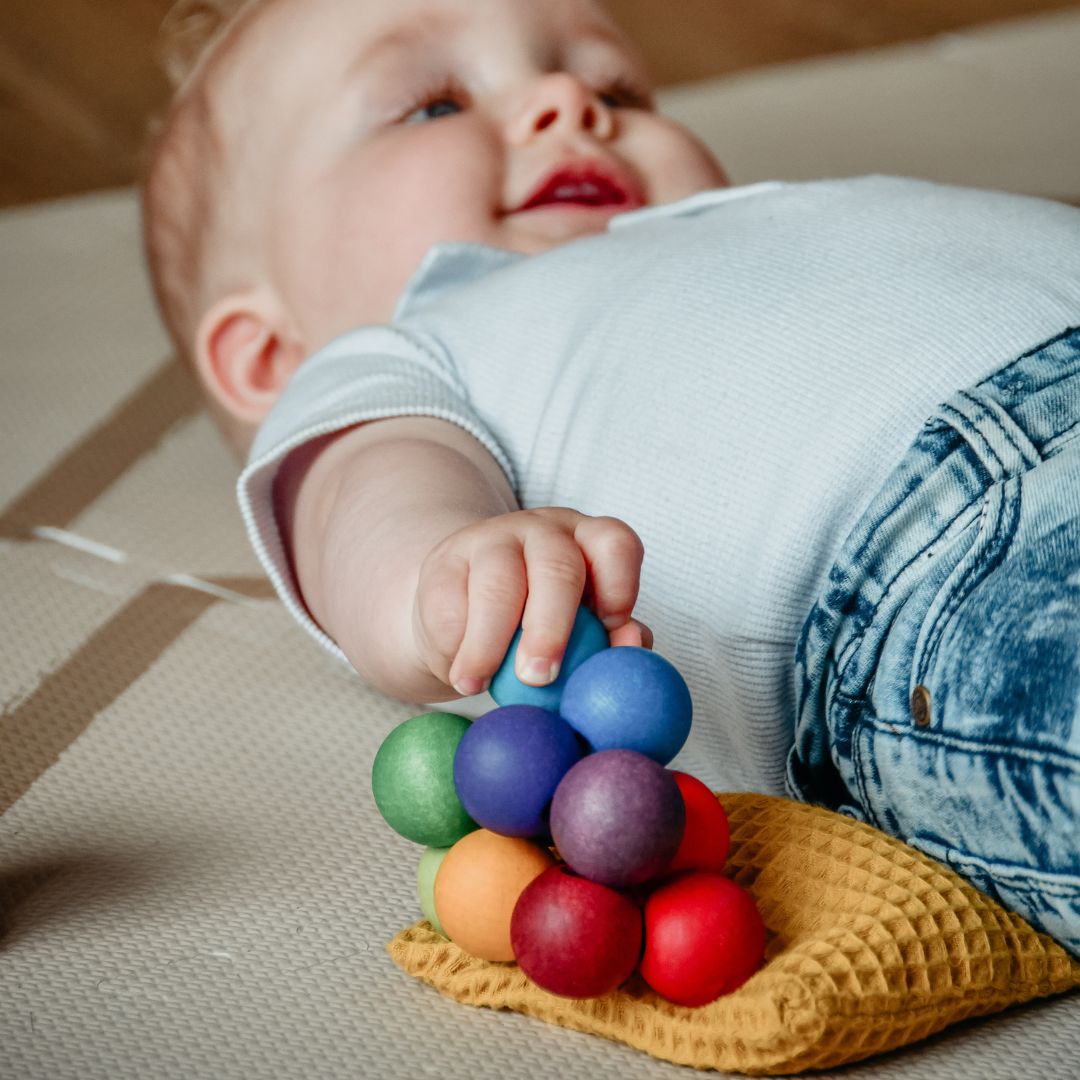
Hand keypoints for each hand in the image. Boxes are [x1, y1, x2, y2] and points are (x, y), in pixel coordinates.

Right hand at [411, 508, 646, 695]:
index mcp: (589, 542)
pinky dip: (455, 643)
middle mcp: (545, 531)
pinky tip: (459, 671)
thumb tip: (634, 644)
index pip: (615, 543)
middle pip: (557, 566)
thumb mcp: (578, 629)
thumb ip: (608, 640)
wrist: (464, 614)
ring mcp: (492, 539)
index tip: (611, 628)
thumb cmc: (537, 626)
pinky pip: (451, 602)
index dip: (620, 583)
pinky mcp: (445, 560)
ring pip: (497, 584)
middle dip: (550, 627)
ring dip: (489, 642)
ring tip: (478, 685)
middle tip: (538, 678)